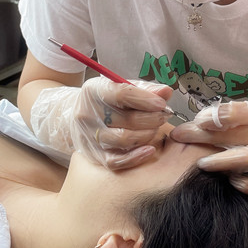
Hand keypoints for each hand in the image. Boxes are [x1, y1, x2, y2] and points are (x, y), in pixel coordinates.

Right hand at [29, 77, 173, 169]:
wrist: (81, 116)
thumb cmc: (108, 100)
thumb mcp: (121, 87)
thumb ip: (145, 89)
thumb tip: (166, 91)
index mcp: (93, 90)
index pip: (122, 94)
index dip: (146, 100)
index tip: (162, 104)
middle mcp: (87, 113)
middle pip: (126, 119)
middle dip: (152, 118)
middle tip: (164, 116)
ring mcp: (89, 136)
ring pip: (124, 140)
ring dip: (147, 134)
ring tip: (155, 129)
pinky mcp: (94, 155)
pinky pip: (116, 161)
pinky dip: (136, 157)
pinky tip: (150, 150)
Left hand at [169, 99, 247, 215]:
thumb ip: (242, 116)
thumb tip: (203, 118)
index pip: (243, 110)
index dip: (221, 114)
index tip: (200, 118)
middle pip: (234, 134)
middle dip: (202, 135)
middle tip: (179, 136)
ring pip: (246, 158)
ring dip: (221, 161)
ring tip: (202, 164)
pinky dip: (247, 184)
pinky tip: (233, 182)